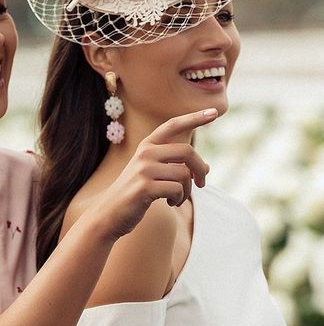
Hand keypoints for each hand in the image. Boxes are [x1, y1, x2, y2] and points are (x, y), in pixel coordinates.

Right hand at [93, 108, 217, 240]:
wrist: (109, 213)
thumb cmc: (135, 193)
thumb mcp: (151, 172)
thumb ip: (174, 165)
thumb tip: (206, 168)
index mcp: (147, 145)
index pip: (173, 124)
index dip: (194, 117)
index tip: (215, 111)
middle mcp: (145, 153)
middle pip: (187, 151)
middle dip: (200, 169)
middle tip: (202, 183)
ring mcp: (144, 169)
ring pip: (184, 174)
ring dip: (187, 191)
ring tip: (177, 198)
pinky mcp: (145, 187)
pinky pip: (177, 190)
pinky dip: (179, 199)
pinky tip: (170, 202)